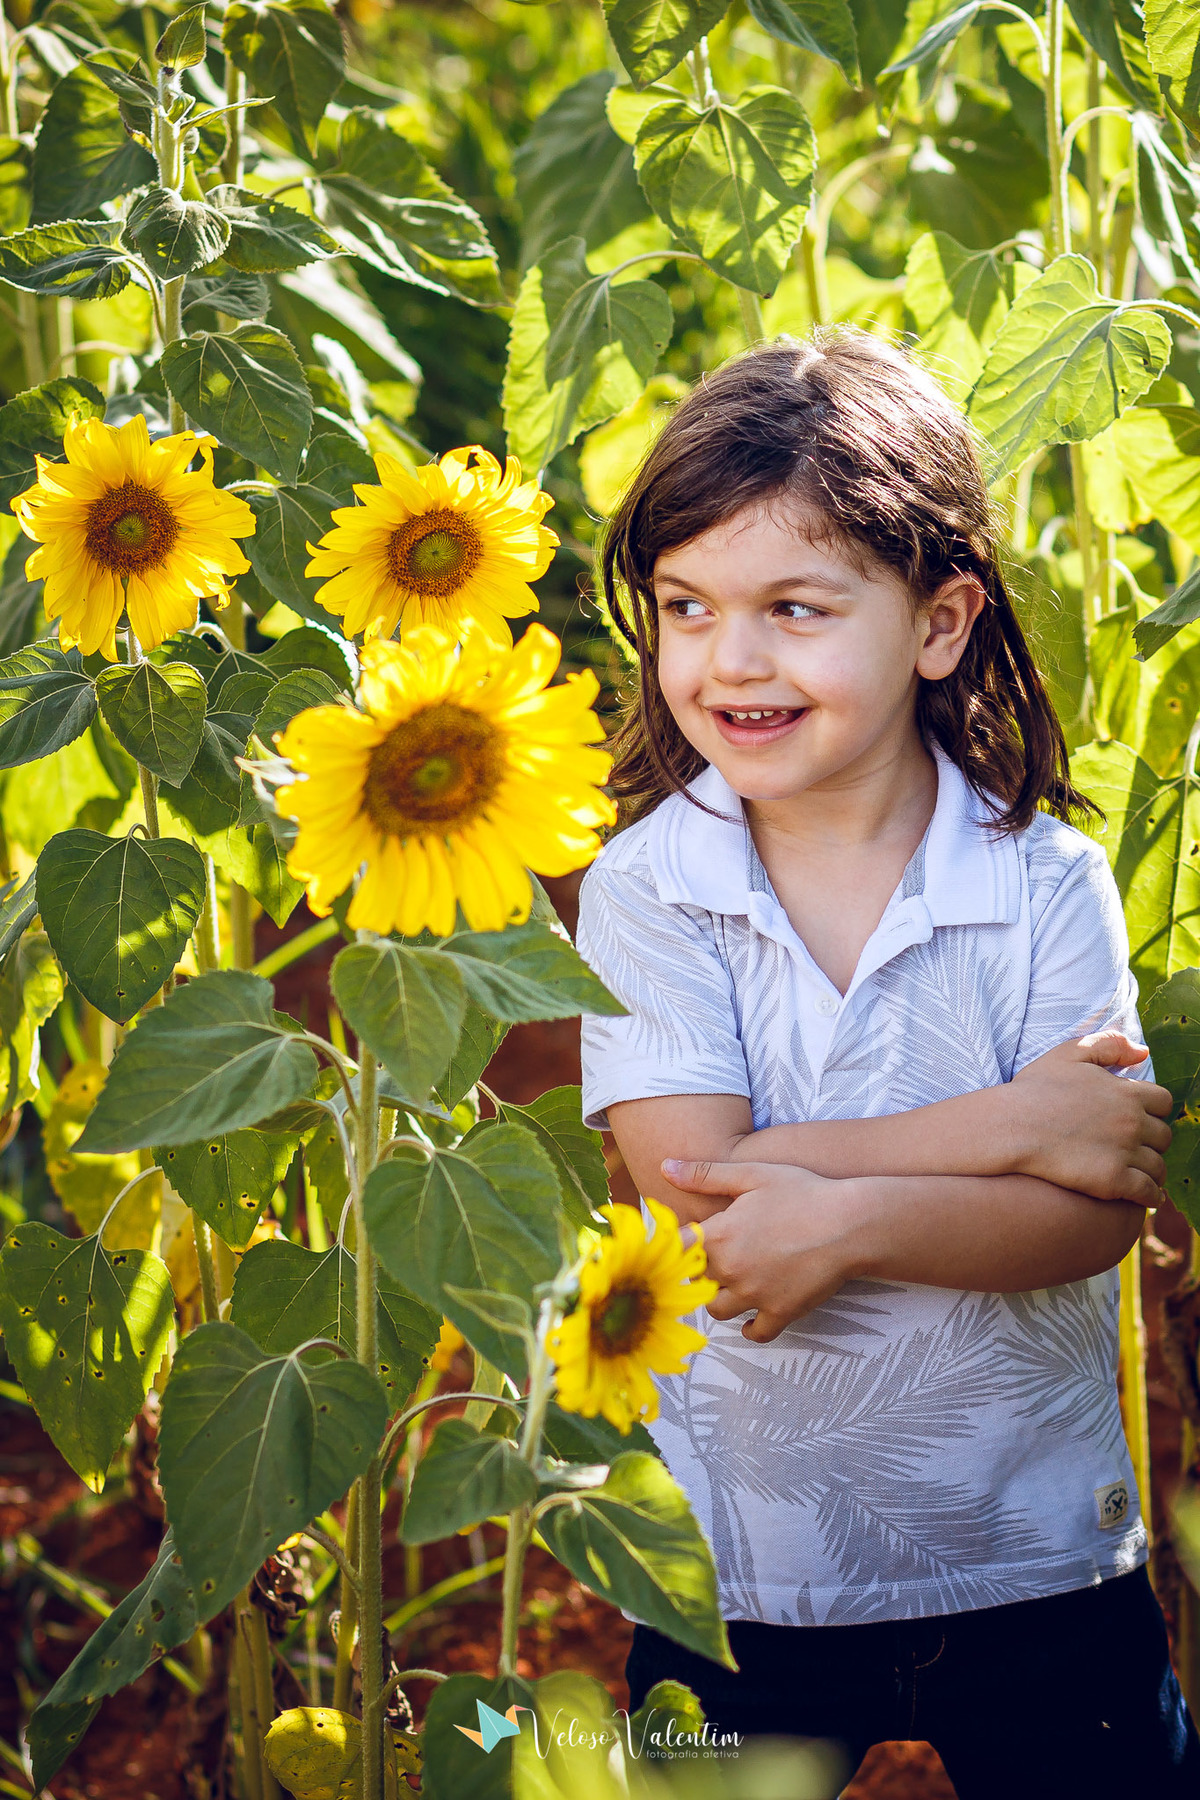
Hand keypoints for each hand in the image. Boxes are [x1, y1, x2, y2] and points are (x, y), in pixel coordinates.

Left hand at [662, 1156, 860, 1342]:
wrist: (851, 1223)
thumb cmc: (803, 1192)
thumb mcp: (752, 1174)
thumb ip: (705, 1174)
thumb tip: (665, 1166)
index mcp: (719, 1235)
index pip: (675, 1251)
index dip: (677, 1246)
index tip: (686, 1241)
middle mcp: (731, 1270)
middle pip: (693, 1282)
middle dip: (698, 1272)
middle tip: (711, 1260)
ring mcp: (755, 1295)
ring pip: (717, 1310)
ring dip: (720, 1299)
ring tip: (732, 1284)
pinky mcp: (781, 1311)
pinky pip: (756, 1332)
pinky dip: (751, 1328)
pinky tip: (753, 1316)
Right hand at [1009, 1033, 1170, 1204]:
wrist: (1011, 1127)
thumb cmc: (1035, 1090)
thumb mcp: (1070, 1053)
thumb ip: (1109, 1044)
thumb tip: (1143, 1052)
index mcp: (1127, 1093)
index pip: (1164, 1102)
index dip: (1153, 1110)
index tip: (1141, 1118)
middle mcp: (1132, 1123)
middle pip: (1164, 1136)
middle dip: (1153, 1141)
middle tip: (1136, 1146)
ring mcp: (1124, 1153)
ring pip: (1158, 1166)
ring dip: (1153, 1170)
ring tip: (1141, 1173)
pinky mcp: (1113, 1181)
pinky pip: (1148, 1192)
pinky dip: (1152, 1195)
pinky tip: (1148, 1197)